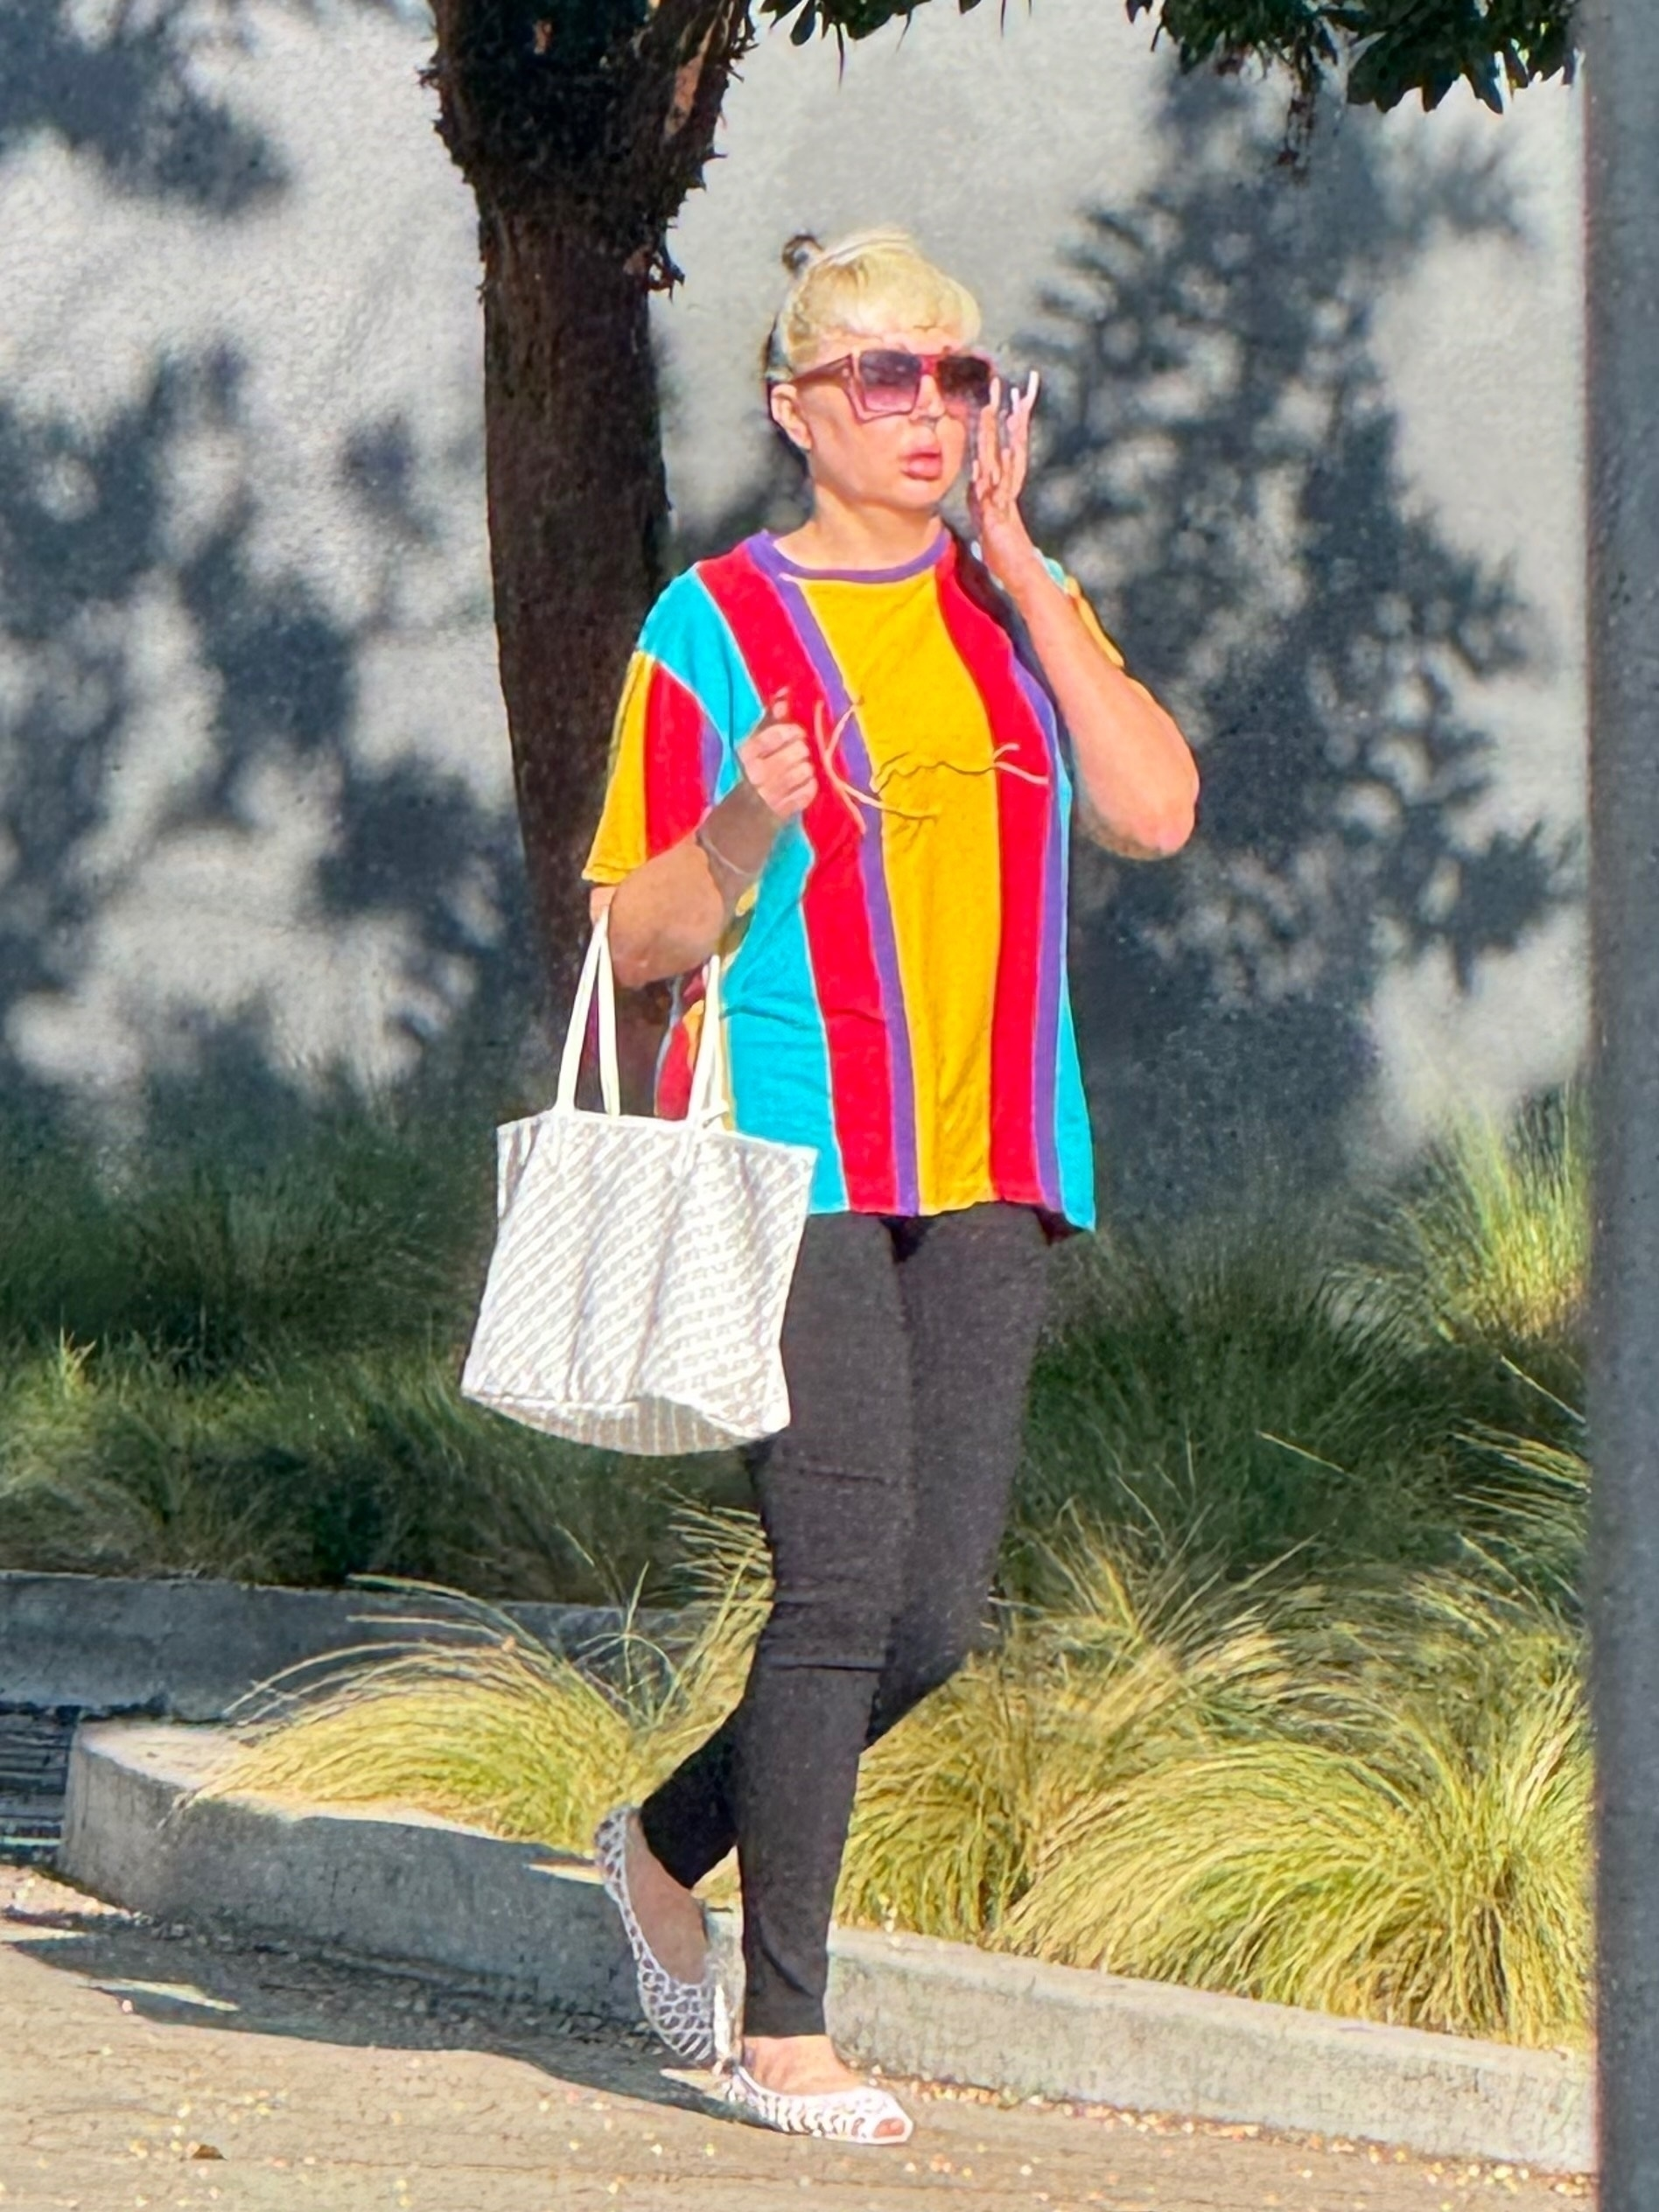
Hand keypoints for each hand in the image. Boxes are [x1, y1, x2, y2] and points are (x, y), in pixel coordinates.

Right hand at [737, 691, 818, 820]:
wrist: (742, 818)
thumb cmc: (751, 773)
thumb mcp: (753, 745)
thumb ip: (769, 719)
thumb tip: (785, 693)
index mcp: (747, 752)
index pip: (779, 733)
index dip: (794, 731)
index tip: (796, 734)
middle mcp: (757, 773)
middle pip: (799, 751)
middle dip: (803, 752)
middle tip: (798, 756)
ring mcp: (770, 794)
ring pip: (806, 771)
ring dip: (808, 770)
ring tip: (799, 772)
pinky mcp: (784, 811)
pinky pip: (809, 791)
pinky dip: (809, 788)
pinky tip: (799, 788)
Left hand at [969, 371, 1045, 597]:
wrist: (1017, 573)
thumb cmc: (1001, 549)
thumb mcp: (986, 515)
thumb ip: (983, 496)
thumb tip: (980, 485)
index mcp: (1002, 481)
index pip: (1006, 442)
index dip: (1006, 417)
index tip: (1008, 392)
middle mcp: (1008, 484)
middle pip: (1013, 441)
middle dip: (1013, 412)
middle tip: (1019, 384)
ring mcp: (1007, 497)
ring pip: (1010, 457)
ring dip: (1011, 432)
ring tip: (1014, 406)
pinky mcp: (1002, 513)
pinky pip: (1003, 487)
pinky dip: (1005, 468)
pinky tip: (1007, 450)